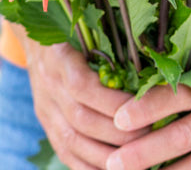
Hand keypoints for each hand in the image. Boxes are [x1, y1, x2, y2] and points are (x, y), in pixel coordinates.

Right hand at [24, 41, 147, 169]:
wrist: (38, 47)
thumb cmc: (74, 37)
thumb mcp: (87, 35)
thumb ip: (111, 51)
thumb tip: (151, 73)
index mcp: (59, 58)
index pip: (83, 87)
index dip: (113, 103)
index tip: (144, 109)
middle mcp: (48, 85)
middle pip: (81, 119)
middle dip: (119, 134)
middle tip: (151, 137)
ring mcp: (45, 109)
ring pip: (73, 142)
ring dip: (108, 156)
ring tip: (138, 159)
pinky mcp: (47, 127)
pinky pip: (66, 155)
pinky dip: (91, 168)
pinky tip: (114, 169)